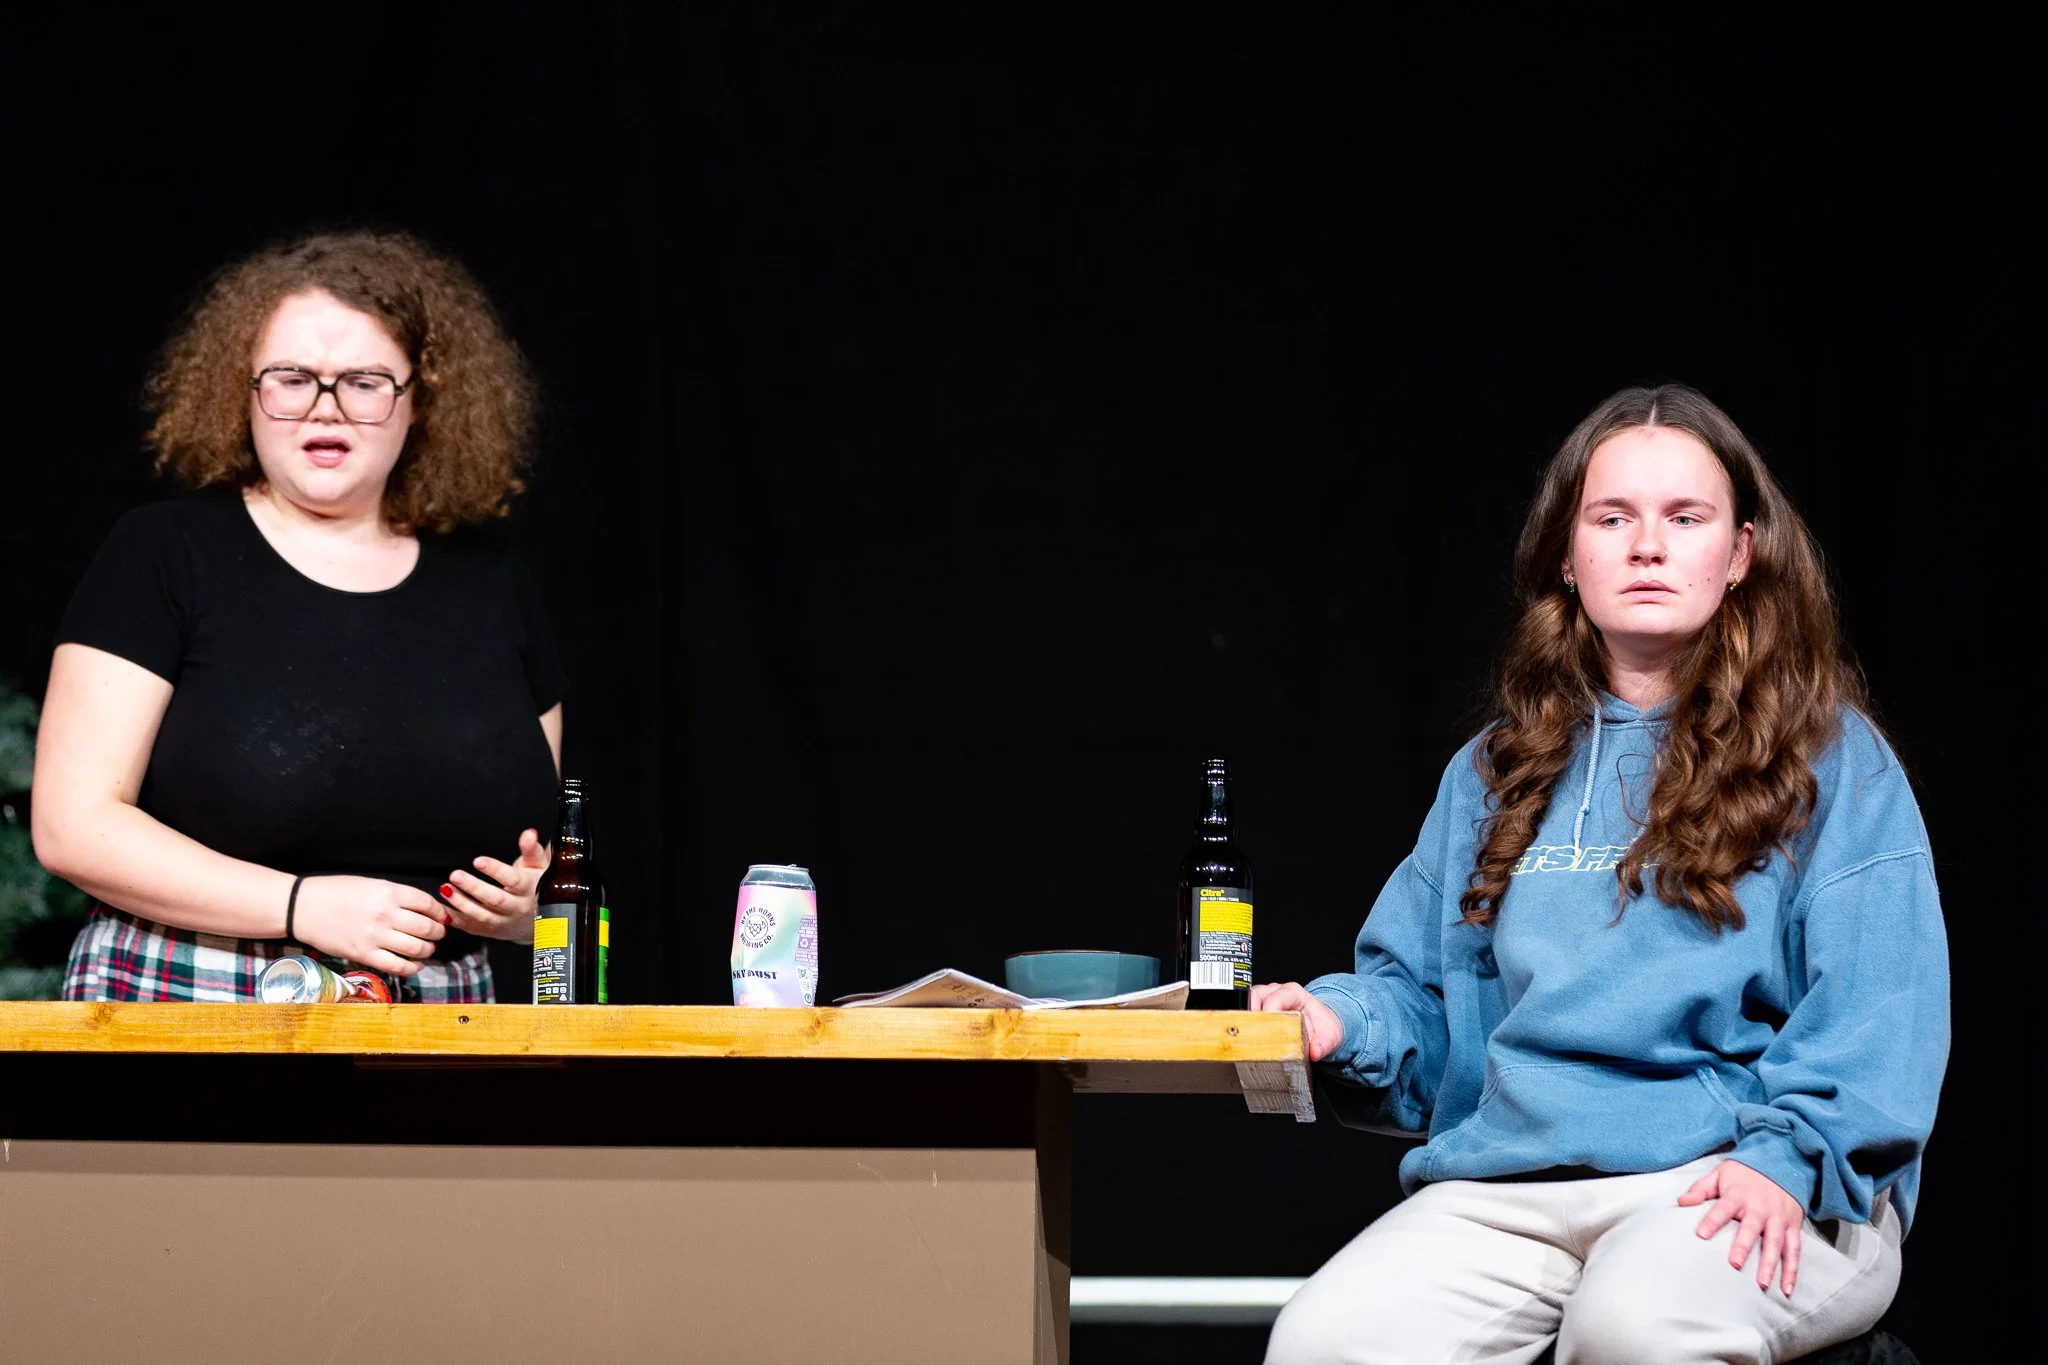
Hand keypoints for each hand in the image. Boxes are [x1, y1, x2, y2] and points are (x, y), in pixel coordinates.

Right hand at [292, 875, 448, 977]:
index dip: (440, 912)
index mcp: (389, 892)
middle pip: (427, 927)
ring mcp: (376, 936)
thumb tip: (422, 907)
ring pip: (417, 948)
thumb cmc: (336, 891)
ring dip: (428, 950)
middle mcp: (386, 914)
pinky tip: (415, 964)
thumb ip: (396, 895)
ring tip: (427, 948)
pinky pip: (398, 966)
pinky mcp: (364, 955)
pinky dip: (413, 967)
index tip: (443, 917)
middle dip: (438, 932)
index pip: (427, 904)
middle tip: (438, 933)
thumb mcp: (371, 884)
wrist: (302, 907)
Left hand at [443, 828, 548, 944]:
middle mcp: (516, 908)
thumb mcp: (539, 867)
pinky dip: (454, 919)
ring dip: (461, 902)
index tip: (479, 861)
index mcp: (528, 889)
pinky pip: (469, 926)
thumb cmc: (536, 887)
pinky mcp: (489, 931)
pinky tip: (441, 908)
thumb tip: (529, 833)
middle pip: (495, 899)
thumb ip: (531, 850)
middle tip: (455, 875)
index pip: (513, 879)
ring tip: (446, 889)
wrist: (541, 922)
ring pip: (481, 915)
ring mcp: (502, 922)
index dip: (496, 870)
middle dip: (474, 887)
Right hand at [1248, 981, 1346, 1061]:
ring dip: (1246, 1018)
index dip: (1268, 1013)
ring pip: (1247, 1001)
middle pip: (1256, 997)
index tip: (1266, 1031)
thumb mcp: (1329, 1035)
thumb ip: (1323, 1044)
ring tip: (1248, 1037)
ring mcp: (1265, 996)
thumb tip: (1314, 1052)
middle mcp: (1277, 991)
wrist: (1321, 1024)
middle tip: (1253, 1036)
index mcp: (1294, 993)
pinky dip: (1244, 1021)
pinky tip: (1247, 1035)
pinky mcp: (1258, 1006)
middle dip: (1253, 1017)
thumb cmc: (1322, 1025)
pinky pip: (1245, 1009)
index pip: (1275, 998)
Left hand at [1677, 1158, 1805, 1296]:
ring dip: (1771, 1264)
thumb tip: (1680, 1202)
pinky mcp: (1793, 1226)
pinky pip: (1794, 1250)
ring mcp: (1779, 1218)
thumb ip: (1701, 1189)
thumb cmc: (1744, 1173)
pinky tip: (1787, 1288)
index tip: (1702, 1235)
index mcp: (1739, 1194)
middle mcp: (1760, 1207)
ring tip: (1762, 1284)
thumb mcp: (1720, 1174)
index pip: (1723, 1208)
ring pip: (1776, 1242)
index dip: (1713, 1220)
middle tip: (1735, 1265)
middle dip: (1744, 1246)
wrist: (1782, 1163)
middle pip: (1752, 1228)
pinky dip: (1792, 1270)